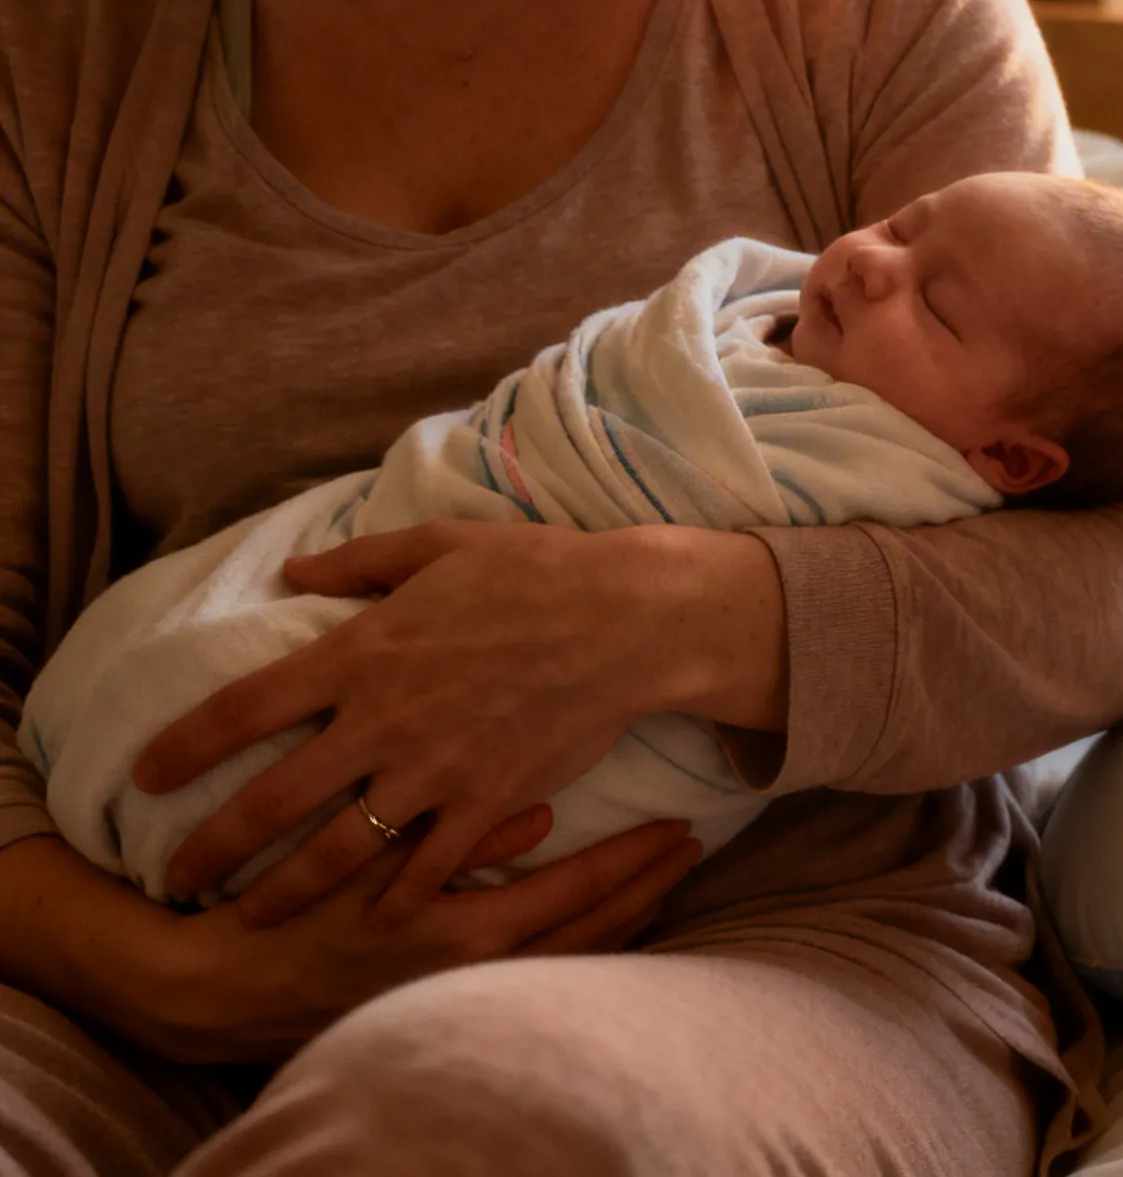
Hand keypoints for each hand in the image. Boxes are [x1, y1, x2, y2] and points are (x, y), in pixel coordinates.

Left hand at [132, 519, 723, 926]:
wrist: (631, 619)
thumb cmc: (539, 570)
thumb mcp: (443, 545)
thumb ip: (362, 560)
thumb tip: (297, 571)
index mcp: (364, 652)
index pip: (246, 707)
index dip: (186, 745)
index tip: (147, 774)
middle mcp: (385, 719)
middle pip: (274, 799)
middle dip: (214, 847)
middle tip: (177, 879)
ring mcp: (437, 768)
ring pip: (340, 848)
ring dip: (285, 889)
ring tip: (249, 916)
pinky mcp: (489, 800)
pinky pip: (430, 866)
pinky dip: (396, 898)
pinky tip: (372, 922)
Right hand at [136, 817, 700, 1063]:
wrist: (220, 993)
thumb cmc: (288, 916)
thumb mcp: (360, 862)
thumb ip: (452, 836)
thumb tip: (542, 813)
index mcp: (463, 930)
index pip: (576, 889)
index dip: (632, 859)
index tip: (679, 827)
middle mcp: (479, 971)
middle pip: (592, 930)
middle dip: (647, 888)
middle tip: (693, 846)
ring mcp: (467, 993)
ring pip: (573, 956)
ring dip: (625, 917)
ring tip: (668, 879)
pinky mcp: (447, 1001)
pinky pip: (542, 970)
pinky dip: (584, 944)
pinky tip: (607, 923)